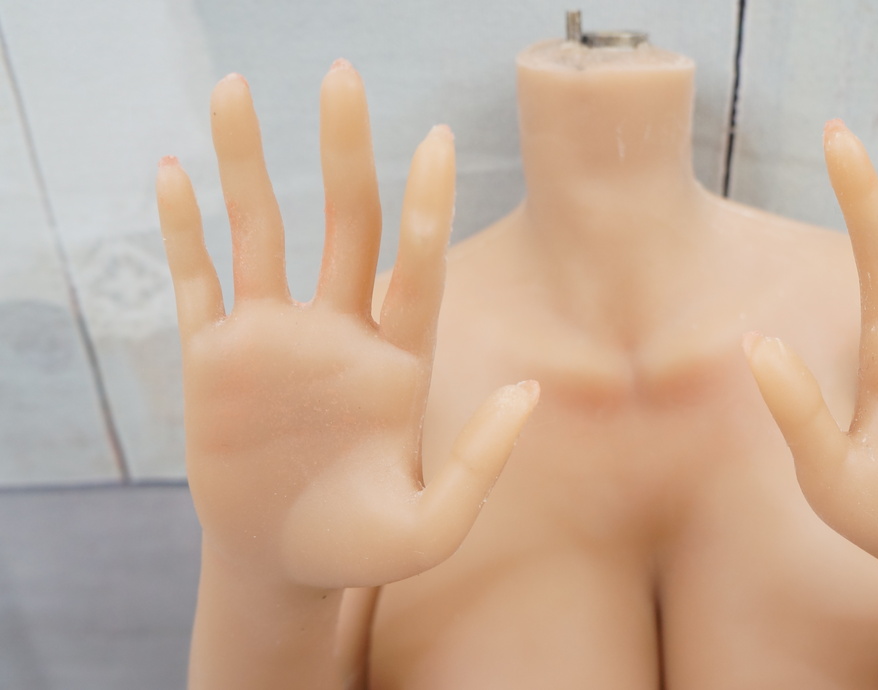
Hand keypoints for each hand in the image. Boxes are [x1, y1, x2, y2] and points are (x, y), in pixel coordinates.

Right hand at [157, 61, 537, 590]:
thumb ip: (479, 464)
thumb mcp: (432, 529)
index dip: (426, 206)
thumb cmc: (361, 549)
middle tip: (343, 76)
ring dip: (246, 164)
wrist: (282, 566)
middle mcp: (338, 333)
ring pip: (260, 232)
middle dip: (344, 151)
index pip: (415, 267)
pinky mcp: (214, 361)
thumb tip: (527, 392)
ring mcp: (274, 340)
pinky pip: (197, 282)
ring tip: (237, 88)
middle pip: (344, 222)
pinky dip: (183, 232)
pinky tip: (172, 174)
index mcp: (397, 362)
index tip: (438, 140)